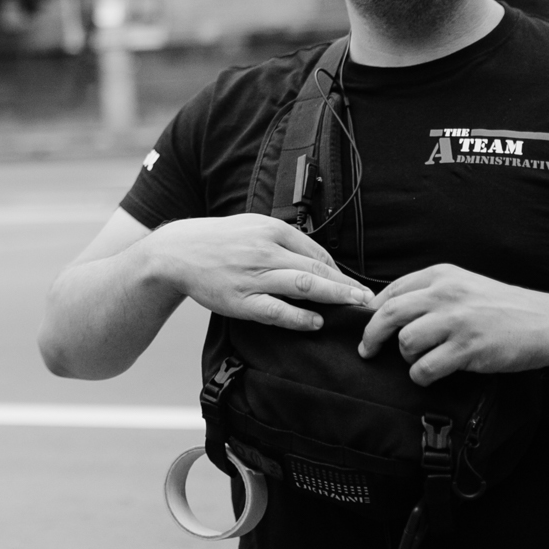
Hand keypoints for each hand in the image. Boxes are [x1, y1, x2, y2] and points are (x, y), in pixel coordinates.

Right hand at [147, 213, 374, 330]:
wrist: (176, 253)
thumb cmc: (218, 241)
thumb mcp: (251, 227)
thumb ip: (283, 240)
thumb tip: (318, 260)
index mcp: (270, 230)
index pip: (317, 252)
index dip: (341, 271)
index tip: (358, 287)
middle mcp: (264, 250)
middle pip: (317, 269)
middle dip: (348, 285)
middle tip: (372, 299)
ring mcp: (252, 276)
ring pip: (303, 286)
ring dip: (335, 297)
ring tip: (356, 307)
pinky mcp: (240, 300)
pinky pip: (276, 310)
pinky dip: (299, 317)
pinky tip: (316, 321)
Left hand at [359, 265, 548, 384]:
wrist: (547, 324)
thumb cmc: (502, 308)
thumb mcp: (464, 286)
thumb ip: (430, 293)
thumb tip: (388, 310)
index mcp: (441, 276)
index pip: (391, 290)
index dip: (372, 311)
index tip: (365, 325)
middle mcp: (445, 294)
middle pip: (389, 314)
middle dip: (371, 335)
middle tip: (367, 350)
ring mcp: (457, 321)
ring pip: (406, 341)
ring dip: (405, 356)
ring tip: (418, 361)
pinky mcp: (469, 349)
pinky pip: (426, 367)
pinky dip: (420, 375)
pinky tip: (428, 375)